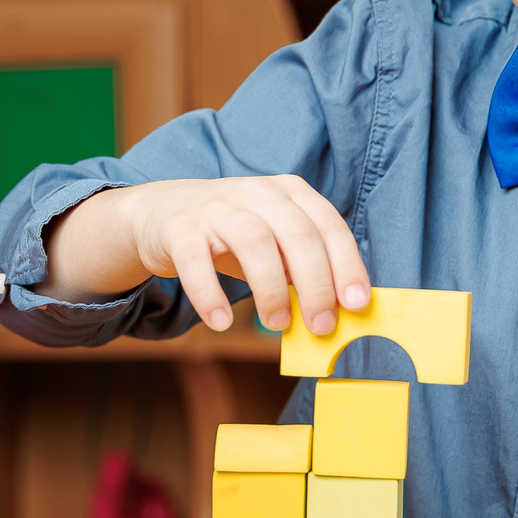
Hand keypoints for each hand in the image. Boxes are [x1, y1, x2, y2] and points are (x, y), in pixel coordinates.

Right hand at [45, 176, 370, 333]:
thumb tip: (335, 313)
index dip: (347, 264)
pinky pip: (195, 260)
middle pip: (296, 233)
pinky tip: (219, 322)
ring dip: (270, 289)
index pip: (328, 225)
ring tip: (275, 324)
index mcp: (288, 193)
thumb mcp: (272, 242)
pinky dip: (209, 294)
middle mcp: (256, 192)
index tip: (357, 304)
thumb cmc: (230, 235)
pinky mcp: (180, 228)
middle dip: (315, 284)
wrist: (160, 212)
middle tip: (321, 325)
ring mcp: (215, 207)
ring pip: (253, 241)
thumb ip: (300, 270)